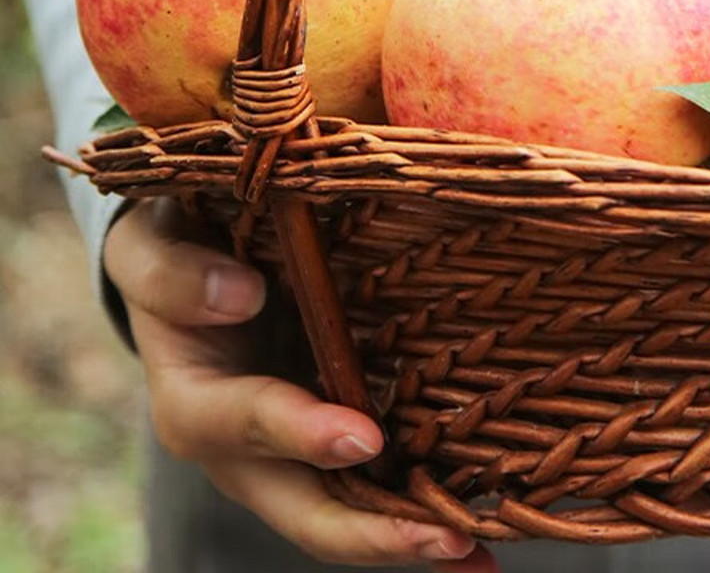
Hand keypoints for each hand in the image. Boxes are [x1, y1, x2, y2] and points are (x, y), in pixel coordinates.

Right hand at [104, 198, 495, 569]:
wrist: (183, 270)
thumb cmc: (170, 253)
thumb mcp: (149, 249)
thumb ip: (174, 275)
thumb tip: (240, 296)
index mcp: (194, 406)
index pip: (250, 424)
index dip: (304, 433)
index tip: (366, 438)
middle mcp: (243, 454)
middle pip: (308, 512)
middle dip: (377, 533)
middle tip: (451, 538)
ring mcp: (289, 458)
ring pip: (348, 516)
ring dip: (409, 538)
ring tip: (478, 555)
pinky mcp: (327, 442)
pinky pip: (372, 485)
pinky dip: (417, 507)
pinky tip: (477, 519)